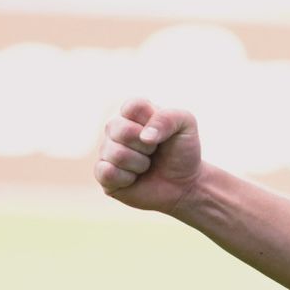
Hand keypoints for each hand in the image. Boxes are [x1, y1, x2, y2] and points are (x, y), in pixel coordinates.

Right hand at [94, 98, 202, 212]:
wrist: (184, 184)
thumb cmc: (182, 151)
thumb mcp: (186, 125)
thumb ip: (168, 118)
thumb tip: (144, 136)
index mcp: (134, 112)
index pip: (133, 105)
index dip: (151, 121)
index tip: (163, 131)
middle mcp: (116, 129)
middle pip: (121, 129)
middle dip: (147, 146)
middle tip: (155, 150)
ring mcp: (107, 151)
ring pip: (116, 153)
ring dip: (140, 164)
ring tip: (147, 165)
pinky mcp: (104, 175)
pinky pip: (106, 172)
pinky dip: (127, 178)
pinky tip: (134, 178)